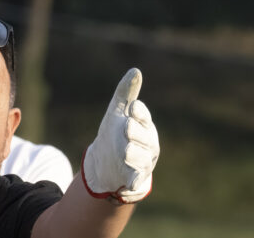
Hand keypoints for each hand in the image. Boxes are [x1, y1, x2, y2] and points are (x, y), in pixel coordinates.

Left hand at [82, 68, 158, 203]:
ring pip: (138, 155)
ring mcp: (144, 161)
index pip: (143, 116)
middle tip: (125, 130)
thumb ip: (125, 92)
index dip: (137, 112)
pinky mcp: (136, 179)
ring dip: (129, 153)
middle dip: (131, 132)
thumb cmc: (114, 133)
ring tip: (124, 151)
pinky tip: (131, 183)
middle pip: (141, 135)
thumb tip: (135, 70)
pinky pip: (138, 180)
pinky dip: (135, 181)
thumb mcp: (116, 112)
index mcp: (144, 125)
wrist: (105, 163)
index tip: (132, 108)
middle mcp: (148, 143)